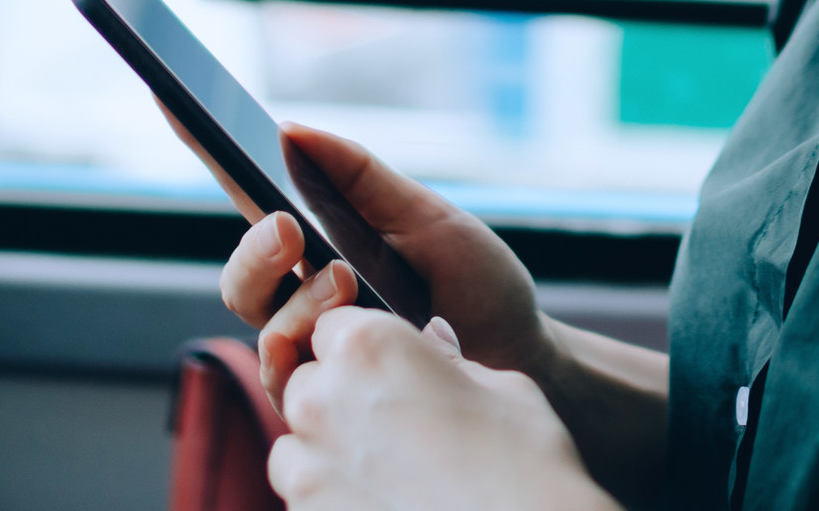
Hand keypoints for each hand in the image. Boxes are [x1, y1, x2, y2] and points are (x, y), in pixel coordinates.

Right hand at [218, 125, 547, 405]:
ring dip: (297, 304)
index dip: (204, 149)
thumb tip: (289, 130)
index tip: (176, 100)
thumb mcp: (427, 216)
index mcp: (321, 237)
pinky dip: (303, 359)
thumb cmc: (474, 280)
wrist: (520, 353)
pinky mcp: (335, 394)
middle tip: (290, 229)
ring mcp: (319, 346)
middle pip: (242, 278)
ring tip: (346, 282)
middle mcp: (307, 293)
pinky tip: (337, 341)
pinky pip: (290, 383)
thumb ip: (361, 177)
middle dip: (255, 252)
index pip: (250, 194)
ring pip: (264, 328)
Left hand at [268, 306, 615, 510]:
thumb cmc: (523, 463)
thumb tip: (434, 340)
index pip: (333, 325)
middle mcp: (323, 399)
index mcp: (369, 346)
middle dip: (340, 396)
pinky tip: (379, 499)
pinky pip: (300, 495)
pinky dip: (328, 495)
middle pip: (308, 382)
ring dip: (327, 449)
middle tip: (398, 424)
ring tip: (389, 470)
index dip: (363, 345)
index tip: (393, 368)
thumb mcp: (502, 388)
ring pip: (295, 442)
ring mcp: (308, 467)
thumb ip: (449, 359)